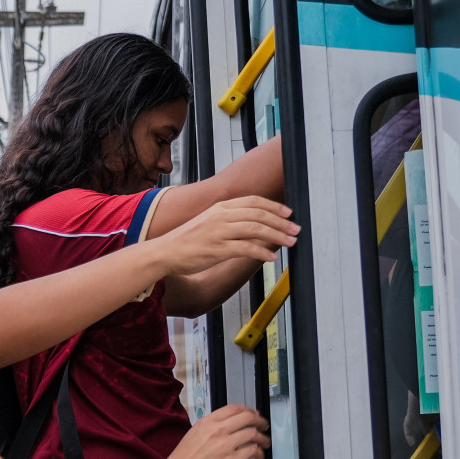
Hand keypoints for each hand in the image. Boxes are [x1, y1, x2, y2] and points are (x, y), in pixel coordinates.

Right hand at [157, 196, 298, 275]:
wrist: (164, 252)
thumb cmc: (185, 240)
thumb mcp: (208, 222)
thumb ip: (229, 220)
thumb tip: (253, 225)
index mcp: (220, 207)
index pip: (254, 201)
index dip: (274, 207)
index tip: (288, 214)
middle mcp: (221, 216)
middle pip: (259, 214)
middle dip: (281, 222)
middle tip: (295, 230)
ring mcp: (219, 232)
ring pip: (256, 229)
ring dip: (276, 236)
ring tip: (289, 242)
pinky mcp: (217, 249)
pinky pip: (245, 248)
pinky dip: (261, 251)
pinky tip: (271, 256)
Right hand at [162, 405, 269, 458]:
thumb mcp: (193, 435)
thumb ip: (210, 429)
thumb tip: (226, 428)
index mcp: (207, 423)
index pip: (234, 408)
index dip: (248, 410)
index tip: (253, 414)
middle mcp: (217, 431)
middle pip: (248, 418)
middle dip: (260, 421)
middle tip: (263, 426)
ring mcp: (225, 445)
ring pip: (253, 434)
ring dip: (263, 438)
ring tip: (264, 442)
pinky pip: (252, 451)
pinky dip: (259, 452)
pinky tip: (258, 455)